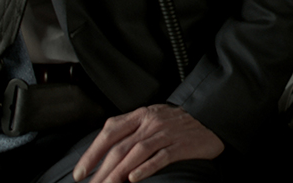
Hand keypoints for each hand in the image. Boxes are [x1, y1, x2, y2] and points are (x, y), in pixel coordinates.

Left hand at [73, 105, 222, 182]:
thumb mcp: (153, 119)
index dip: (92, 153)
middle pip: (120, 147)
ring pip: (136, 153)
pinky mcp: (181, 145)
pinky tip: (133, 179)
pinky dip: (145, 169)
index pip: (109, 132)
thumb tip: (104, 152)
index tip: (80, 173)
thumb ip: (131, 130)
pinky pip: (160, 157)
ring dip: (118, 174)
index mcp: (141, 114)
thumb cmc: (179, 124)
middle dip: (101, 170)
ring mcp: (166, 133)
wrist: (212, 119)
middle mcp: (151, 122)